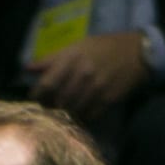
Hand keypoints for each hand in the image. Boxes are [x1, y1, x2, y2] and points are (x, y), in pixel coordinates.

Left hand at [29, 30, 151, 117]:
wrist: (137, 54)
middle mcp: (83, 74)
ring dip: (65, 115)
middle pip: (58, 101)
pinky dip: (81, 118)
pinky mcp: (108, 100)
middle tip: (47, 110)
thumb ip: (52, 59)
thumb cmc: (103, 48)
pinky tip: (79, 115)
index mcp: (72, 58)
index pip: (47, 84)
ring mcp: (96, 88)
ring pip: (73, 111)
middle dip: (50, 108)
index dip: (37, 96)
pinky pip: (89, 116)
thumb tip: (27, 69)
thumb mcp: (77, 47)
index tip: (35, 100)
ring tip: (62, 114)